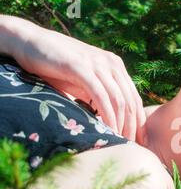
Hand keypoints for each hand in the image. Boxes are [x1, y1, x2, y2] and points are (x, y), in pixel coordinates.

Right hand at [12, 24, 145, 141]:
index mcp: (116, 66)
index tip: (141, 141)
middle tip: (133, 146)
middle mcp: (111, 64)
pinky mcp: (81, 67)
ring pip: (119, 99)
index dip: (139, 121)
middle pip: (130, 101)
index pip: (134, 97)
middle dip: (134, 126)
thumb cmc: (55, 67)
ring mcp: (97, 64)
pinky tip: (108, 129)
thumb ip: (98, 96)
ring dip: (122, 124)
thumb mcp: (83, 83)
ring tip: (121, 141)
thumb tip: (110, 123)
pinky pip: (101, 95)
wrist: (29, 42)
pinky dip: (107, 115)